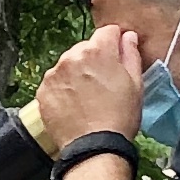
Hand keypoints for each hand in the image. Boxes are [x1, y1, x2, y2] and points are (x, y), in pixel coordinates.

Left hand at [35, 24, 149, 148]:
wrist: (94, 147)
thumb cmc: (120, 117)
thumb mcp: (135, 84)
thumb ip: (130, 54)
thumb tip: (127, 36)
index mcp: (97, 51)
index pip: (108, 31)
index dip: (115, 43)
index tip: (117, 57)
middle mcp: (71, 56)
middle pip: (85, 48)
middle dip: (94, 59)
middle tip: (103, 83)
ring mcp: (54, 74)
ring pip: (68, 64)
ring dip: (76, 73)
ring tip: (87, 97)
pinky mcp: (43, 90)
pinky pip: (55, 81)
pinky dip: (63, 88)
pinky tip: (73, 104)